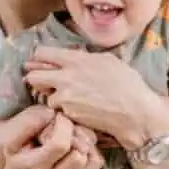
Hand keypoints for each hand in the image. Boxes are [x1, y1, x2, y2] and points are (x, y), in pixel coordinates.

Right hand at [0, 106, 104, 168]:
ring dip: (85, 145)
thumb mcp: (11, 146)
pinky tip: (79, 148)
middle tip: (69, 127)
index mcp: (35, 165)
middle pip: (78, 154)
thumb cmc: (14, 167)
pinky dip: (91, 156)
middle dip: (76, 135)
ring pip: (89, 161)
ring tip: (74, 137)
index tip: (58, 118)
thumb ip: (26, 127)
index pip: (60, 145)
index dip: (64, 126)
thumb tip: (48, 113)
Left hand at [23, 46, 161, 144]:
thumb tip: (74, 56)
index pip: (42, 53)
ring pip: (45, 96)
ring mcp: (65, 98)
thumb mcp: (108, 60)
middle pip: (33, 76)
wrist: (135, 113)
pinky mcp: (68, 115)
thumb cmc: (128, 84)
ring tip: (67, 98)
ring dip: (52, 97)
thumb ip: (85, 57)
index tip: (40, 61)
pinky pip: (58, 110)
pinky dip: (63, 111)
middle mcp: (65, 77)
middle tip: (42, 81)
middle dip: (35, 78)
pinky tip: (76, 109)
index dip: (39, 58)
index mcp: (76, 60)